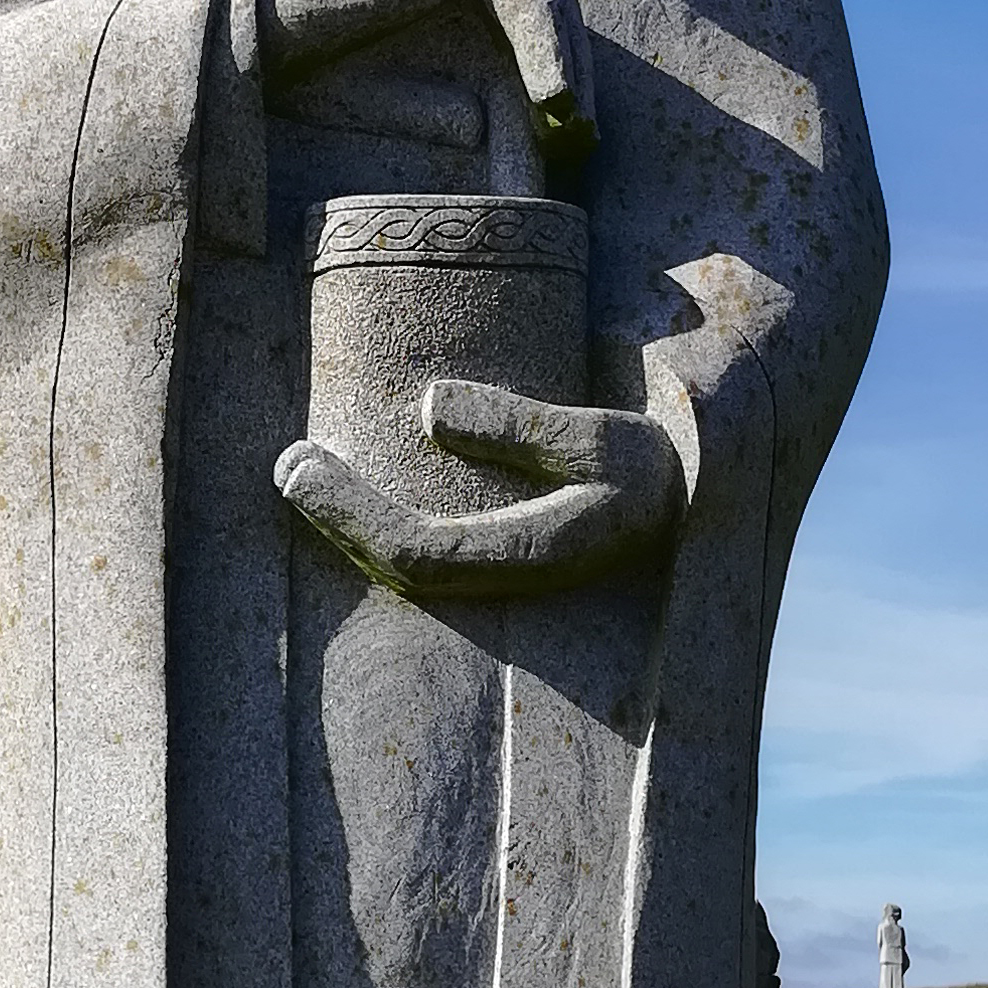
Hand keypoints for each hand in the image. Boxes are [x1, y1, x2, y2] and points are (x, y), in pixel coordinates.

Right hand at [254, 0, 594, 166]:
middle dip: (575, 81)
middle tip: (581, 145)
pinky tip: (552, 101)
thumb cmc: (314, 61)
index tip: (567, 146)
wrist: (265, 26)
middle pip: (554, 17)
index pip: (536, 29)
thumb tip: (477, 125)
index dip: (558, 84)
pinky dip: (545, 50)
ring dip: (568, 71)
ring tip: (572, 132)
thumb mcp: (387, 95)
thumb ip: (432, 105)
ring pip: (549, 8)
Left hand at [275, 378, 683, 600]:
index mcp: (538, 556)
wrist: (700, 501)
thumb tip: (427, 408)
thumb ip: (522, 425)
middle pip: (400, 567)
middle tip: (287, 460)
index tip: (299, 461)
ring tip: (305, 467)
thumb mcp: (604, 435)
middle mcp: (515, 579)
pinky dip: (380, 523)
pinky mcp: (502, 556)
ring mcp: (506, 575)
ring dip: (352, 524)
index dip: (349, 516)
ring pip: (408, 566)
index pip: (417, 553)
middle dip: (339, 519)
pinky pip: (426, 550)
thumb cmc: (659, 466)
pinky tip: (354, 485)